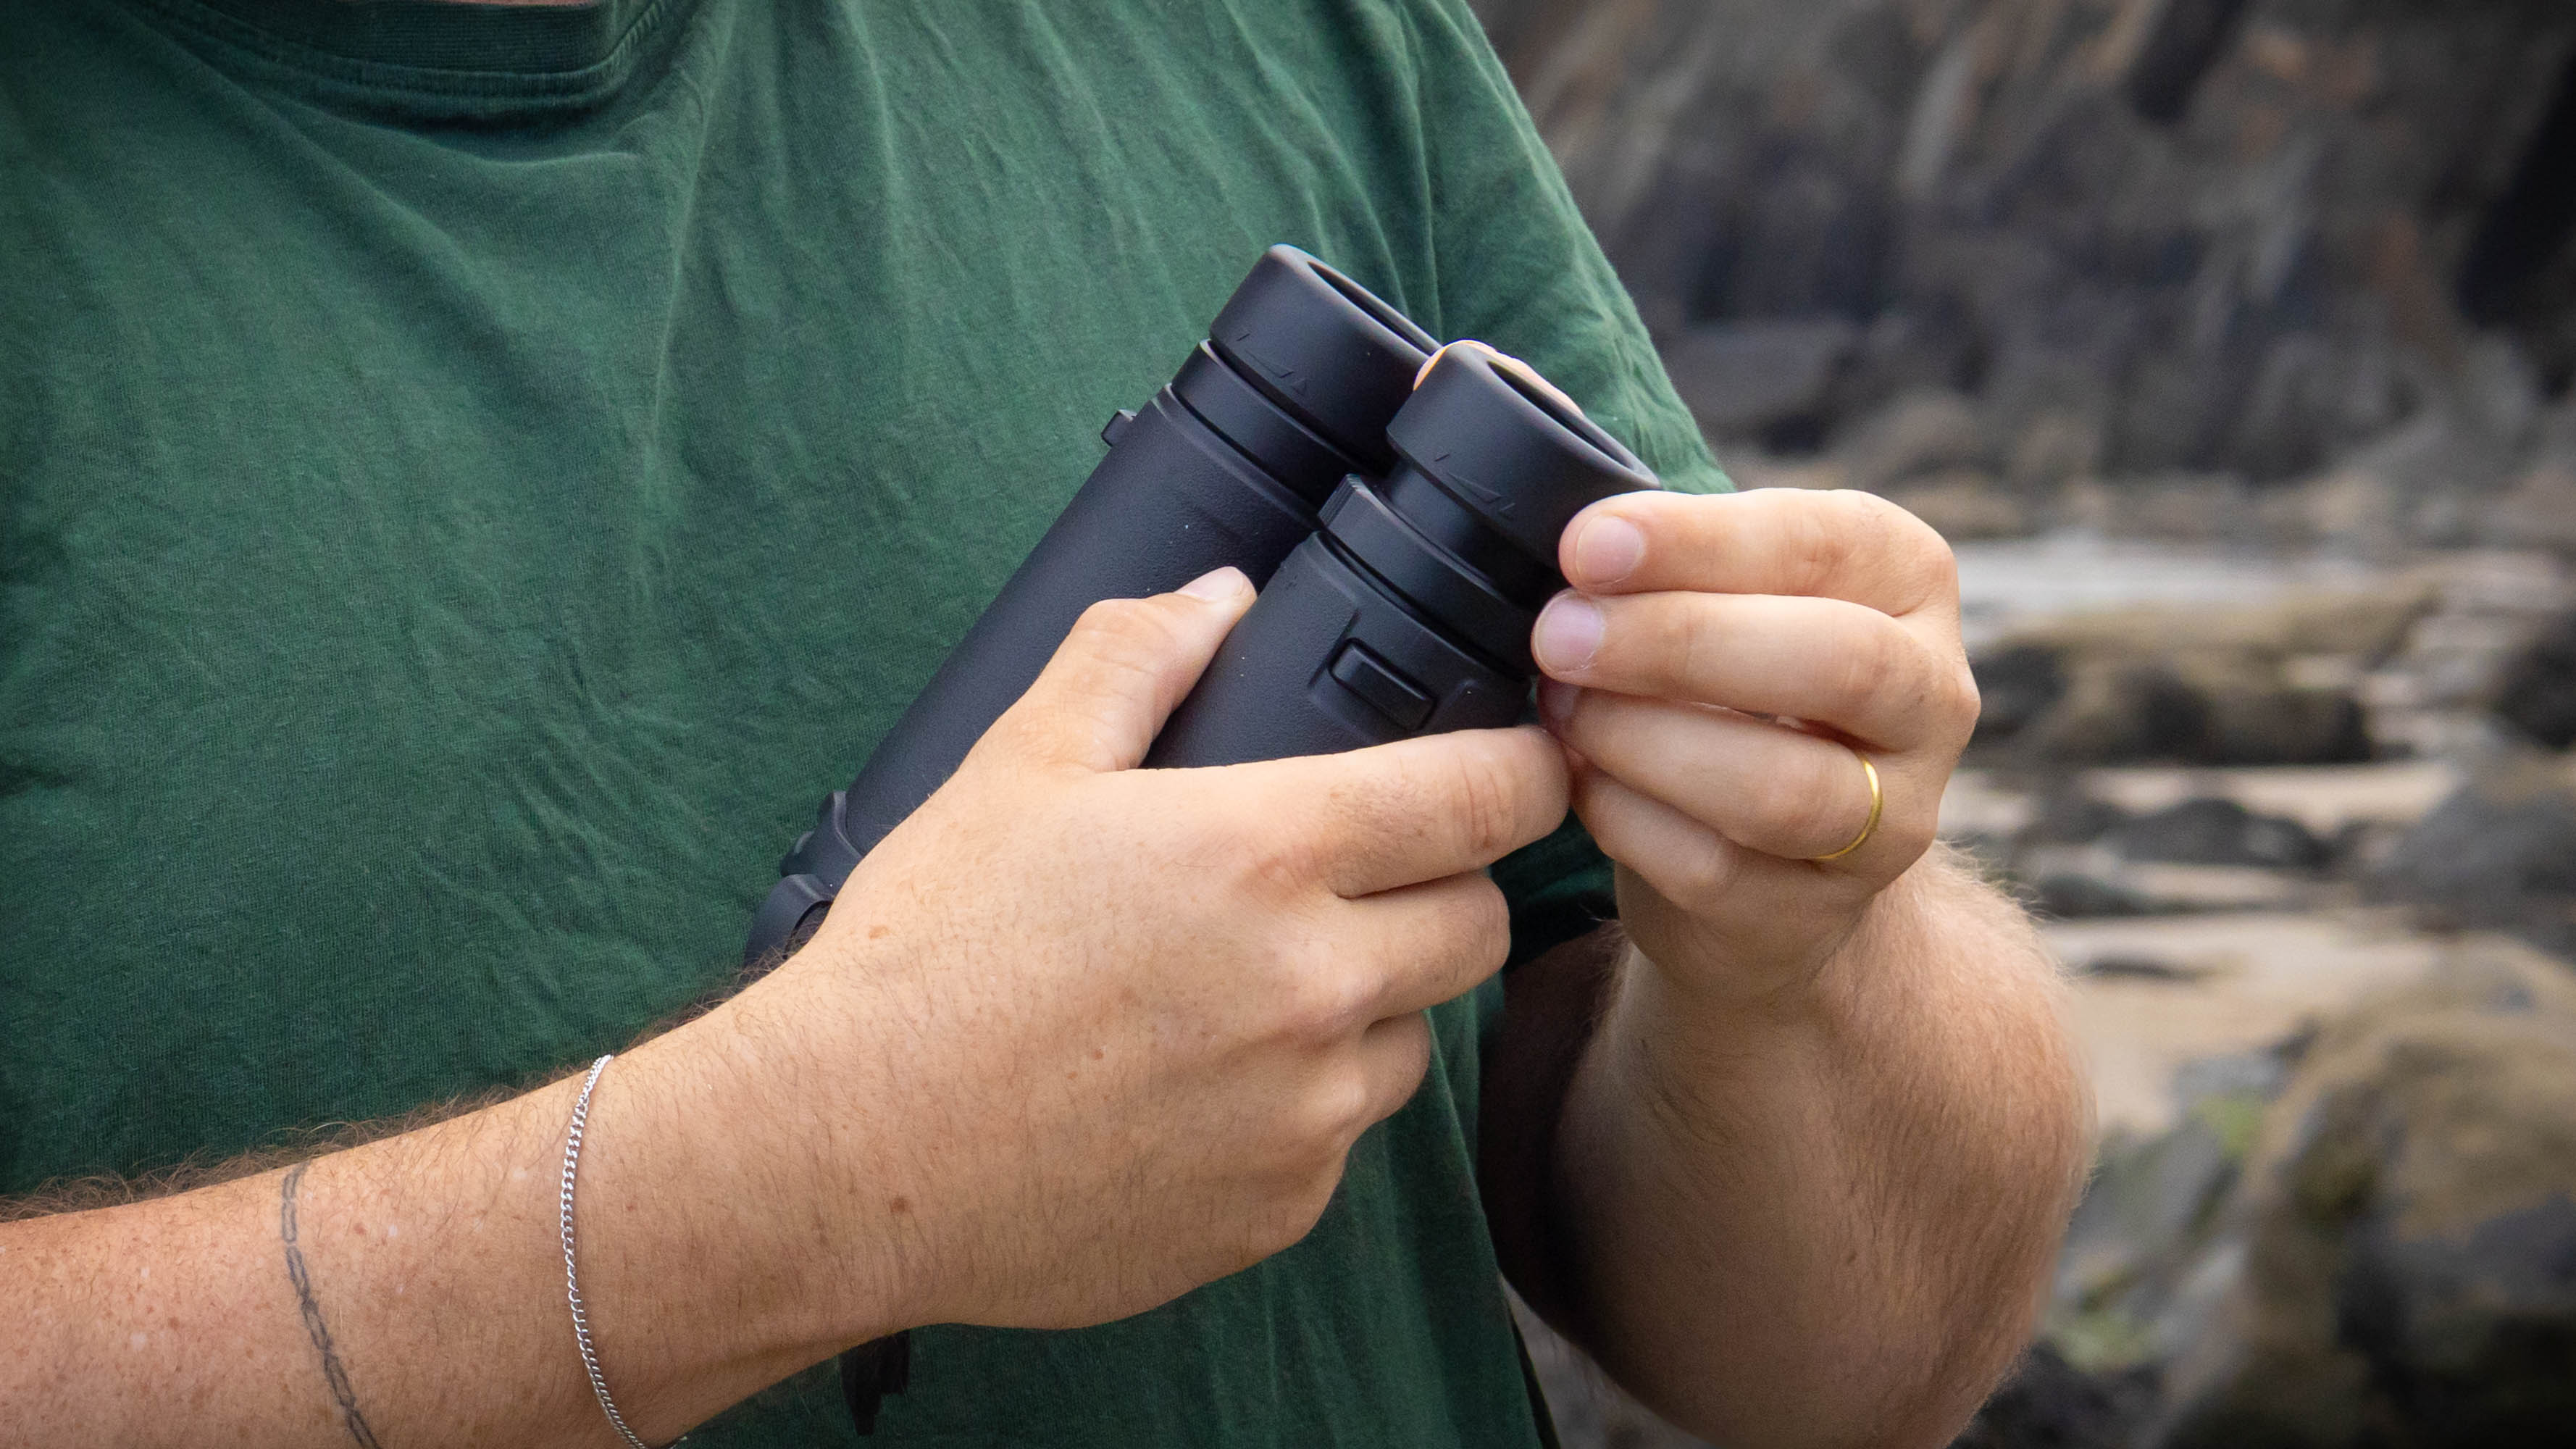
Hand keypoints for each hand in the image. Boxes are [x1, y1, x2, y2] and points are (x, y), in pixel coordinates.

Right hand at [744, 569, 1568, 1332]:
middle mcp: (1315, 986)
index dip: (1523, 772)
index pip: (1489, 797)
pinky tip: (1193, 1088)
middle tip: (1351, 883)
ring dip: (1368, 1007)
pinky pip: (1341, 1142)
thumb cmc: (927, 954)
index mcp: (1267, 852)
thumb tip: (1223, 596)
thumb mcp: (1020, 764)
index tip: (1514, 769)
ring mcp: (1306, 1113)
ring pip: (1416, 1039)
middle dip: (1441, 890)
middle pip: (1480, 923)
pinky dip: (1299, 1110)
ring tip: (1241, 994)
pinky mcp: (1278, 1210)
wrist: (843, 1152)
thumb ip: (1136, 657)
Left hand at [1529, 489, 1976, 1002]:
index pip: (1827, 543)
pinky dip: (1627, 819)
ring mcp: (1892, 821)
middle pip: (1839, 662)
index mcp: (1909, 580)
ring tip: (1561, 708)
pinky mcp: (1820, 913)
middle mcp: (1930, 698)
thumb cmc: (1727, 683)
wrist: (1764, 855)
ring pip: (1783, 787)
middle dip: (1680, 641)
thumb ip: (1671, 565)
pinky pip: (1716, 870)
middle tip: (1558, 633)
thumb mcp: (1721, 596)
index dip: (1702, 542)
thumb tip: (1583, 547)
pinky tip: (1576, 781)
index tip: (1587, 547)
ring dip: (1646, 742)